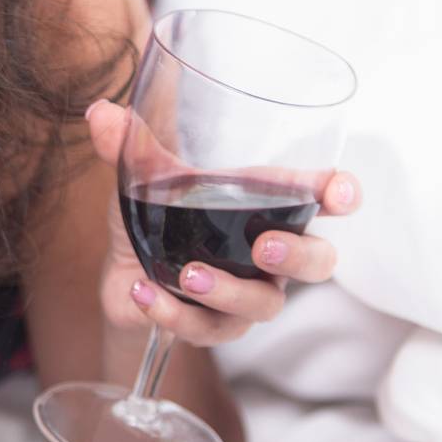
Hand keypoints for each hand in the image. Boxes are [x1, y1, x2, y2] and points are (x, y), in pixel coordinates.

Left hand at [84, 99, 361, 346]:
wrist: (123, 276)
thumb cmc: (156, 218)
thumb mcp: (141, 178)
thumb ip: (127, 146)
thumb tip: (101, 112)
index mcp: (266, 207)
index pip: (320, 198)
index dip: (340, 194)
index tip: (340, 193)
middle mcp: (268, 256)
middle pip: (317, 263)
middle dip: (298, 256)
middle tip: (262, 248)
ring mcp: (246, 295)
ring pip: (263, 305)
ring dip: (228, 290)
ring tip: (188, 274)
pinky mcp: (211, 327)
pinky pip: (205, 329)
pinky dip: (173, 313)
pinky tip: (142, 292)